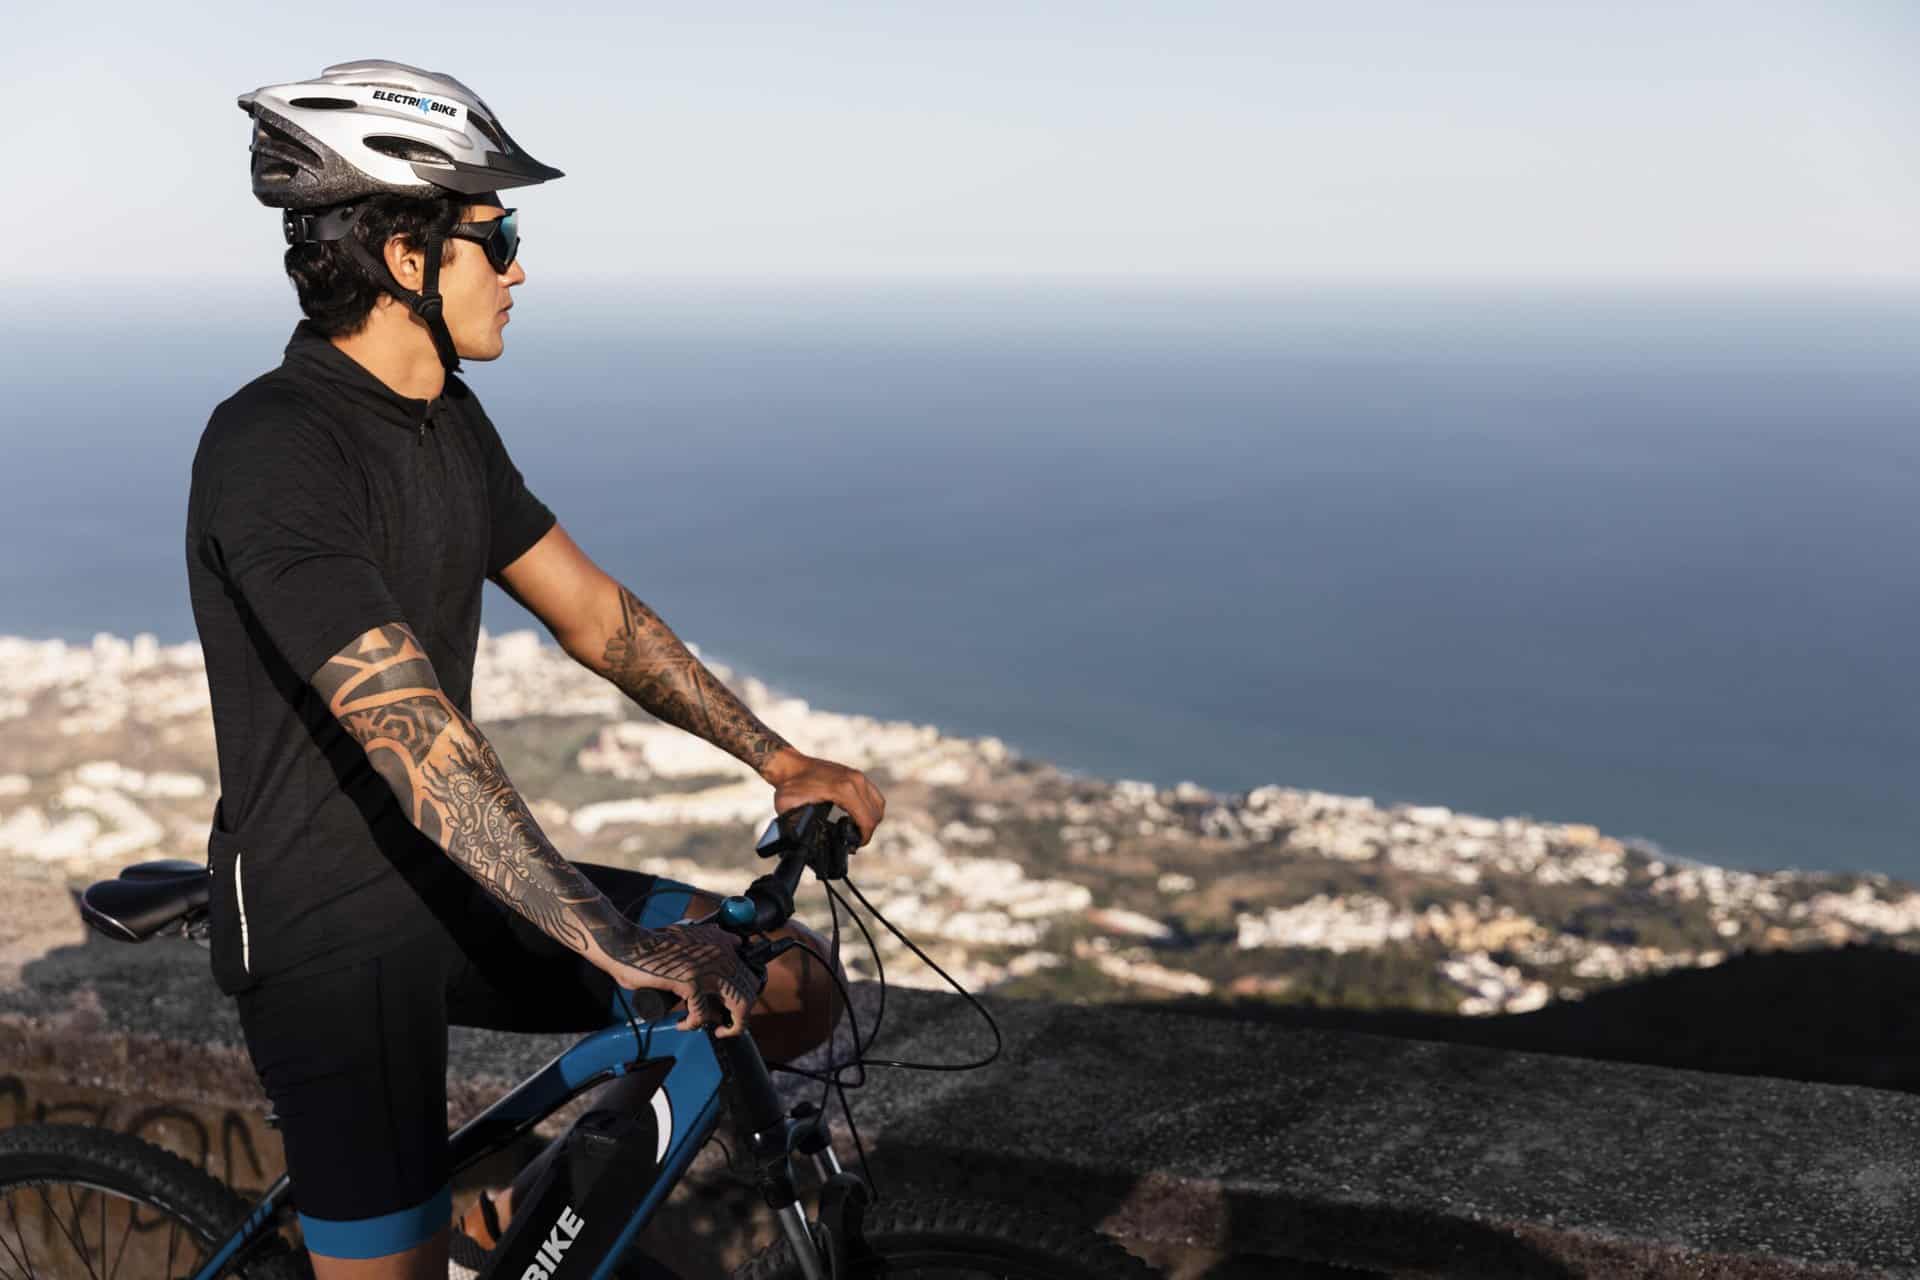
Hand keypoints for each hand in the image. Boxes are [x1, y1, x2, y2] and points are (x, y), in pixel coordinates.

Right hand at [598, 921, 761, 1036]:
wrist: (628, 947)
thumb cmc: (652, 945)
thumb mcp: (688, 935)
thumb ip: (710, 939)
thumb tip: (732, 946)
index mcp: (722, 942)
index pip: (748, 972)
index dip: (743, 994)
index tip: (729, 1007)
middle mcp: (721, 954)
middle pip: (749, 990)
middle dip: (741, 1014)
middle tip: (725, 1024)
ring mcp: (708, 969)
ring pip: (739, 1004)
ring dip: (732, 1025)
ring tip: (718, 1031)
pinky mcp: (691, 983)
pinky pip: (702, 1015)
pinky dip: (692, 1025)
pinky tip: (682, 1025)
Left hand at [760, 749, 885, 845]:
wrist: (790, 765)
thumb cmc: (789, 785)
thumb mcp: (790, 808)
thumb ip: (797, 826)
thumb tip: (803, 843)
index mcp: (843, 790)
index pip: (867, 820)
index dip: (864, 838)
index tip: (855, 846)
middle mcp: (855, 781)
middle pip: (875, 814)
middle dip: (867, 831)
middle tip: (854, 840)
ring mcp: (857, 776)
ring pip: (878, 804)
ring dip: (871, 819)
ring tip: (856, 829)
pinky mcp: (855, 774)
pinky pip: (873, 795)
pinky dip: (869, 808)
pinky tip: (856, 815)